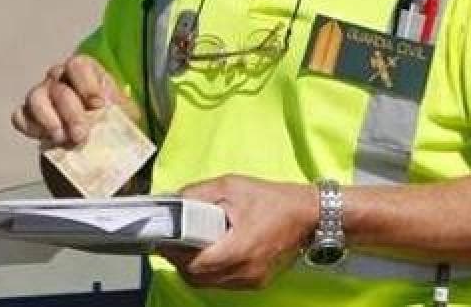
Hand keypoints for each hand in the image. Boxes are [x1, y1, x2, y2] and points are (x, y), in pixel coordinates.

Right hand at [10, 55, 132, 146]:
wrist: (98, 145)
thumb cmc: (113, 122)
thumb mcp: (126, 114)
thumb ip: (122, 111)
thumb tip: (117, 114)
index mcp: (85, 72)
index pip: (78, 65)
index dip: (87, 84)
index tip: (98, 105)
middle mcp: (59, 79)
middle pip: (59, 87)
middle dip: (71, 113)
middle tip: (81, 135)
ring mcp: (42, 96)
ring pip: (35, 98)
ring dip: (49, 120)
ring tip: (62, 139)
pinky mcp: (29, 116)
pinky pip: (20, 117)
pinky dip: (31, 128)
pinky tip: (46, 140)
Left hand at [161, 175, 317, 289]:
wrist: (307, 214)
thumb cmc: (271, 199)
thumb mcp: (230, 186)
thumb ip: (198, 193)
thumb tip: (173, 201)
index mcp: (240, 248)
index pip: (195, 264)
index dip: (174, 253)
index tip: (163, 240)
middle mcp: (246, 270)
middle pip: (198, 278)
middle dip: (180, 262)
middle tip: (172, 242)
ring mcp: (252, 279)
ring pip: (209, 283)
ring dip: (194, 268)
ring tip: (189, 245)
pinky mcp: (257, 281)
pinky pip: (224, 283)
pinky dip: (211, 271)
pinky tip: (210, 251)